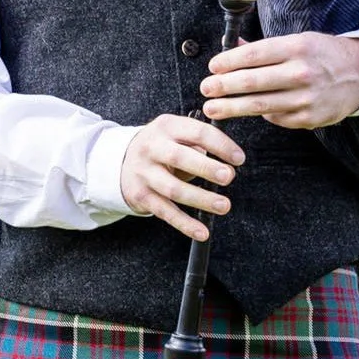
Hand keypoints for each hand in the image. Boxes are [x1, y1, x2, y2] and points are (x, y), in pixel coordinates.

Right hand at [120, 113, 244, 240]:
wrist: (119, 160)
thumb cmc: (162, 146)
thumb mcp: (176, 133)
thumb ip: (198, 142)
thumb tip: (227, 162)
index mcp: (167, 126)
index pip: (197, 132)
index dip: (220, 145)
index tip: (239, 158)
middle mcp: (152, 148)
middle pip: (180, 158)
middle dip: (206, 168)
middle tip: (229, 177)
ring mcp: (144, 173)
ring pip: (173, 189)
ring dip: (201, 199)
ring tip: (224, 205)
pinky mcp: (141, 196)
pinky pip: (165, 212)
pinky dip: (185, 224)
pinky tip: (202, 232)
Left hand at [200, 32, 358, 128]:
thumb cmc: (324, 54)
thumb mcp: (299, 40)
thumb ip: (265, 47)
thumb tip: (232, 46)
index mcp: (297, 47)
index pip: (254, 55)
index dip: (229, 62)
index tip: (212, 67)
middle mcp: (301, 73)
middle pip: (253, 82)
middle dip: (223, 86)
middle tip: (204, 89)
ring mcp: (305, 98)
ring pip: (260, 105)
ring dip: (232, 107)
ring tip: (212, 109)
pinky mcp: (309, 119)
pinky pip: (276, 118)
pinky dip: (260, 114)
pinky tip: (248, 111)